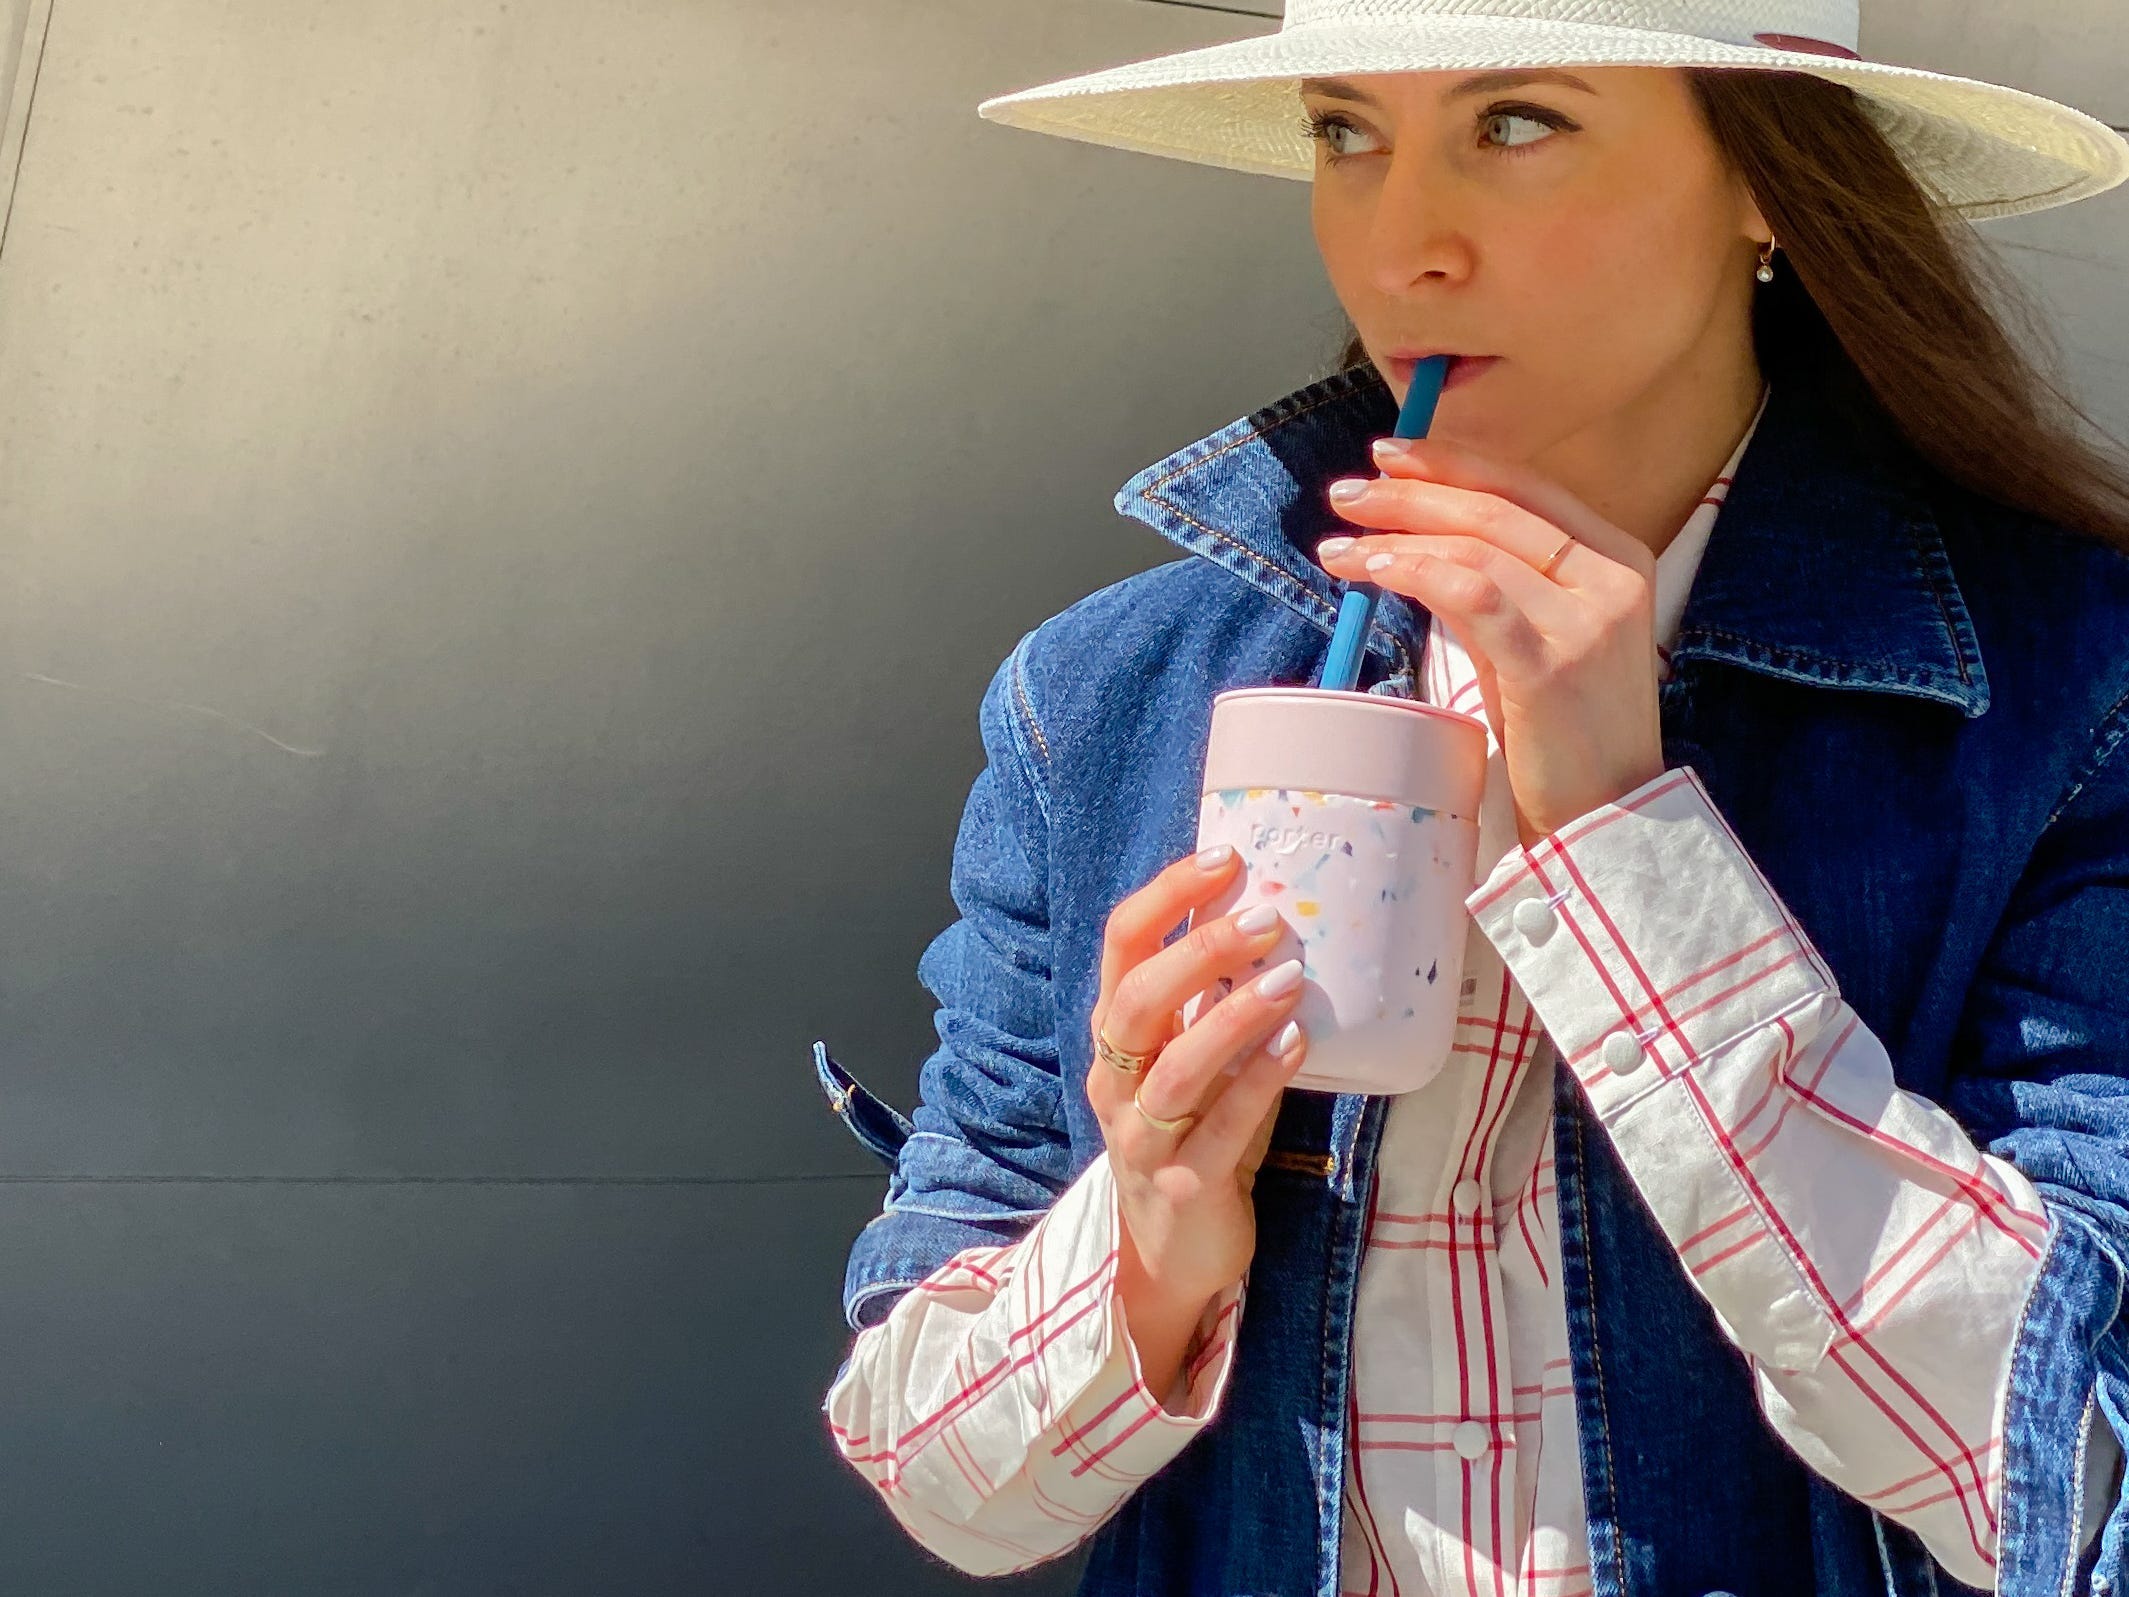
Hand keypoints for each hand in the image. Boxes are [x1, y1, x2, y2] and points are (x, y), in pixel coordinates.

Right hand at [1087, 845, 1309, 1398]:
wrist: (1170, 1253)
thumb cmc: (1194, 1135)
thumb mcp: (1190, 1060)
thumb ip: (1210, 1001)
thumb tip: (1274, 914)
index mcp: (1115, 1038)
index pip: (1121, 947)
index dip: (1167, 897)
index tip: (1225, 857)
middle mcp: (1116, 1082)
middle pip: (1136, 1002)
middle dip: (1198, 951)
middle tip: (1266, 918)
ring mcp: (1143, 1137)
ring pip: (1175, 1068)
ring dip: (1233, 1015)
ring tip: (1289, 978)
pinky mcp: (1184, 1185)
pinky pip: (1221, 1127)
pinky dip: (1260, 1081)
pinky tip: (1298, 1043)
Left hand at [1319, 435, 1668, 846]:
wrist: (1605, 819)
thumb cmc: (1563, 734)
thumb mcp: (1536, 639)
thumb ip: (1495, 586)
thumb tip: (1418, 544)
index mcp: (1618, 557)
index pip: (1525, 487)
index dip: (1453, 463)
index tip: (1392, 455)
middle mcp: (1612, 576)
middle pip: (1495, 507)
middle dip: (1412, 492)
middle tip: (1349, 492)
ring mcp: (1587, 619)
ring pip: (1477, 546)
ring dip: (1397, 536)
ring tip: (1340, 544)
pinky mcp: (1551, 664)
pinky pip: (1470, 595)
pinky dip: (1415, 573)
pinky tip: (1375, 571)